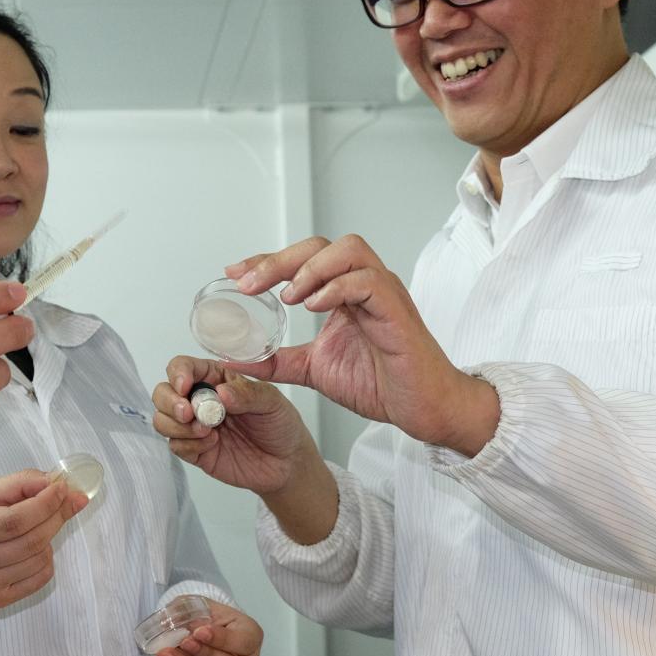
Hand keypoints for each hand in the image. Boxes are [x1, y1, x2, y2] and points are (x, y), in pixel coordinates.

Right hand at [0, 470, 89, 609]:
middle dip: (55, 517)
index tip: (62, 488)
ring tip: (39, 524)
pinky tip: (34, 547)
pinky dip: (47, 558)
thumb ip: (18, 484)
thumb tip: (58, 483)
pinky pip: (40, 579)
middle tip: (64, 500)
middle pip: (29, 541)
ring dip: (51, 536)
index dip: (44, 504)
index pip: (13, 521)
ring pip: (38, 559)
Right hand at [152, 356, 315, 495]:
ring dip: (176, 425)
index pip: (184, 367)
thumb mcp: (272, 402)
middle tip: (187, 414)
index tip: (184, 386)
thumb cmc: (281, 426)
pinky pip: (175, 445)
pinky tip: (211, 444)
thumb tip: (220, 392)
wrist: (288, 464)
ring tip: (205, 432)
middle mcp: (200, 400)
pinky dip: (188, 445)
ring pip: (162, 419)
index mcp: (216, 379)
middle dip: (169, 402)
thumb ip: (247, 394)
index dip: (178, 373)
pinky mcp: (195, 451)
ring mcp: (195, 426)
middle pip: (163, 392)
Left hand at [155, 598, 261, 655]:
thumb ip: (191, 609)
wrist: (202, 631)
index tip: (199, 631)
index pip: (243, 642)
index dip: (222, 639)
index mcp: (251, 636)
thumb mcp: (203, 605)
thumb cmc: (210, 618)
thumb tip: (179, 621)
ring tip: (166, 654)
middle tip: (185, 642)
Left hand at [225, 235, 499, 455]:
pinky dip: (338, 287)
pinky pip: (369, 281)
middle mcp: (363, 283)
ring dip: (311, 268)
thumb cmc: (379, 384)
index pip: (301, 259)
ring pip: (348, 249)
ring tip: (288, 296)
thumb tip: (234, 360)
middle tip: (248, 283)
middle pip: (320, 245)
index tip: (234, 273)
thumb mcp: (313, 369)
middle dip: (279, 259)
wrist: (421, 409)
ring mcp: (383, 293)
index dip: (266, 260)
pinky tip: (314, 307)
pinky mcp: (397, 310)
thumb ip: (275, 361)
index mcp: (343, 292)